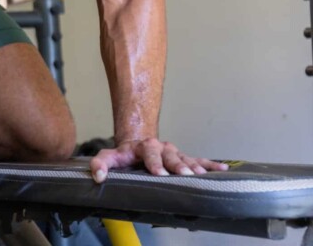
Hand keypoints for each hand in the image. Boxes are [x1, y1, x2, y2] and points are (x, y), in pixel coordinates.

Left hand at [90, 138, 228, 183]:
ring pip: (186, 158)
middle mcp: (161, 147)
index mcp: (143, 147)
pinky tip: (223, 170)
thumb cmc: (124, 155)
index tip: (159, 173)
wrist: (137, 143)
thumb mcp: (110, 156)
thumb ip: (100, 164)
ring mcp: (173, 152)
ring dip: (195, 167)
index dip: (154, 162)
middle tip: (185, 175)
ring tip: (204, 176)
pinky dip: (210, 165)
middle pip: (170, 155)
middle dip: (177, 165)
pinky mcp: (183, 158)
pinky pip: (198, 160)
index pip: (149, 153)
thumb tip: (98, 177)